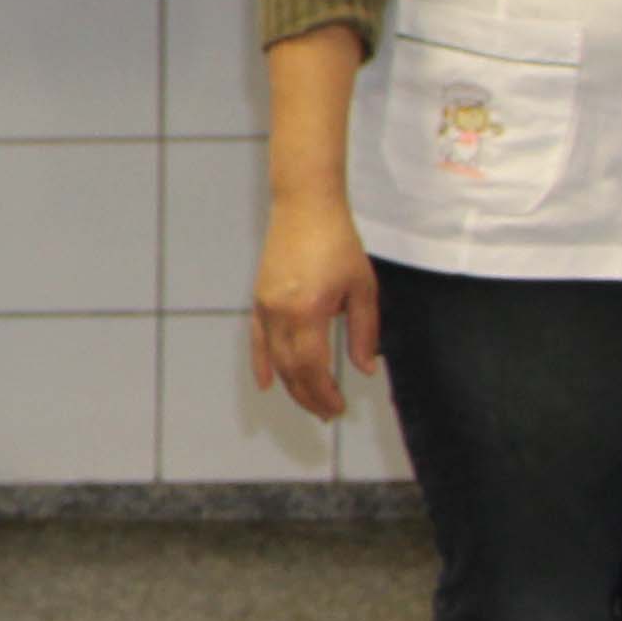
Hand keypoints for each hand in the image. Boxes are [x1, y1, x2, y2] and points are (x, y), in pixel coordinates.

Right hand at [248, 193, 379, 421]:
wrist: (304, 207)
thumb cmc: (338, 242)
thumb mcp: (362, 287)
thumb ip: (363, 331)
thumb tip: (363, 368)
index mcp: (309, 311)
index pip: (312, 366)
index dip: (323, 392)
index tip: (338, 408)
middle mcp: (281, 313)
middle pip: (291, 369)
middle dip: (309, 396)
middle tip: (328, 413)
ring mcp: (265, 307)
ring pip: (275, 360)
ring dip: (291, 386)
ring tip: (309, 403)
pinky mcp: (259, 300)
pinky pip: (258, 340)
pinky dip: (261, 364)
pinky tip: (267, 384)